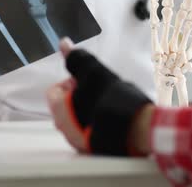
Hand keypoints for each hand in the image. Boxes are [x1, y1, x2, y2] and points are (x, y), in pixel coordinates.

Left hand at [47, 38, 153, 155]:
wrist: (136, 127)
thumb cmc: (114, 100)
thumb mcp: (95, 72)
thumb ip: (77, 58)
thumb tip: (63, 43)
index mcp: (60, 109)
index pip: (55, 90)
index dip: (72, 81)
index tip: (87, 80)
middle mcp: (65, 128)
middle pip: (66, 105)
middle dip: (80, 95)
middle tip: (99, 90)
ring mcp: (79, 141)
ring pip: (78, 119)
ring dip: (89, 109)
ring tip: (107, 102)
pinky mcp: (94, 148)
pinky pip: (90, 131)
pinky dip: (97, 123)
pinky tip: (111, 116)